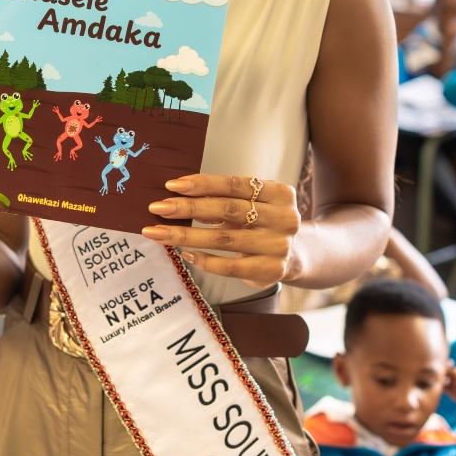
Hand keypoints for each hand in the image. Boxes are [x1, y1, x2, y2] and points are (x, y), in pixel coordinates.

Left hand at [142, 175, 301, 286]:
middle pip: (227, 209)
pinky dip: (204, 259)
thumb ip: (226, 199)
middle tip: (157, 208)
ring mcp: (278, 246)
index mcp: (279, 193)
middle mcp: (282, 218)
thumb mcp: (255, 204)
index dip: (202, 184)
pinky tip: (186, 253)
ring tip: (159, 232)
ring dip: (186, 235)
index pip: (234, 184)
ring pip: (223, 239)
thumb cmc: (264, 223)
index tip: (172, 186)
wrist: (298, 255)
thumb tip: (180, 196)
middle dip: (188, 208)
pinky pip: (229, 266)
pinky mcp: (270, 270)